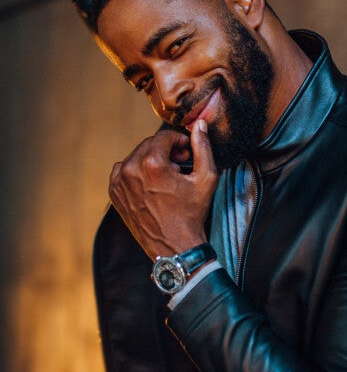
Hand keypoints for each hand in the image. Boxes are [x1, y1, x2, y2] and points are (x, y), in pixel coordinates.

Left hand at [108, 119, 217, 259]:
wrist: (174, 246)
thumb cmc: (191, 214)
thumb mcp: (206, 179)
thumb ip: (203, 148)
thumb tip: (199, 125)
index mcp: (152, 163)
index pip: (164, 136)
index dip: (179, 140)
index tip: (187, 151)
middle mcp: (130, 169)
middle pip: (149, 144)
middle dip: (166, 150)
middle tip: (181, 164)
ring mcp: (119, 182)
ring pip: (136, 156)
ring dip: (151, 160)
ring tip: (167, 177)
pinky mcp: (114, 192)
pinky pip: (124, 170)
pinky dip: (137, 172)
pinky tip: (152, 185)